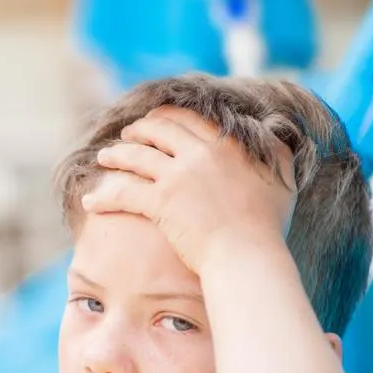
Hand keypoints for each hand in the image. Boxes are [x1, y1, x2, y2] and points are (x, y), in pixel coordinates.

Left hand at [82, 107, 295, 274]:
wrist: (248, 255)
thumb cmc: (267, 225)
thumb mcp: (281, 176)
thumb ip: (277, 148)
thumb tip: (275, 133)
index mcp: (227, 144)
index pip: (189, 119)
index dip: (167, 117)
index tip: (155, 121)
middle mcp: (200, 153)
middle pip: (158, 130)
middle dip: (138, 130)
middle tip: (126, 135)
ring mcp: (178, 176)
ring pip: (136, 157)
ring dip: (115, 155)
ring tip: (104, 158)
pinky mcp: (161, 202)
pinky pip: (123, 192)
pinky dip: (103, 195)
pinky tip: (90, 201)